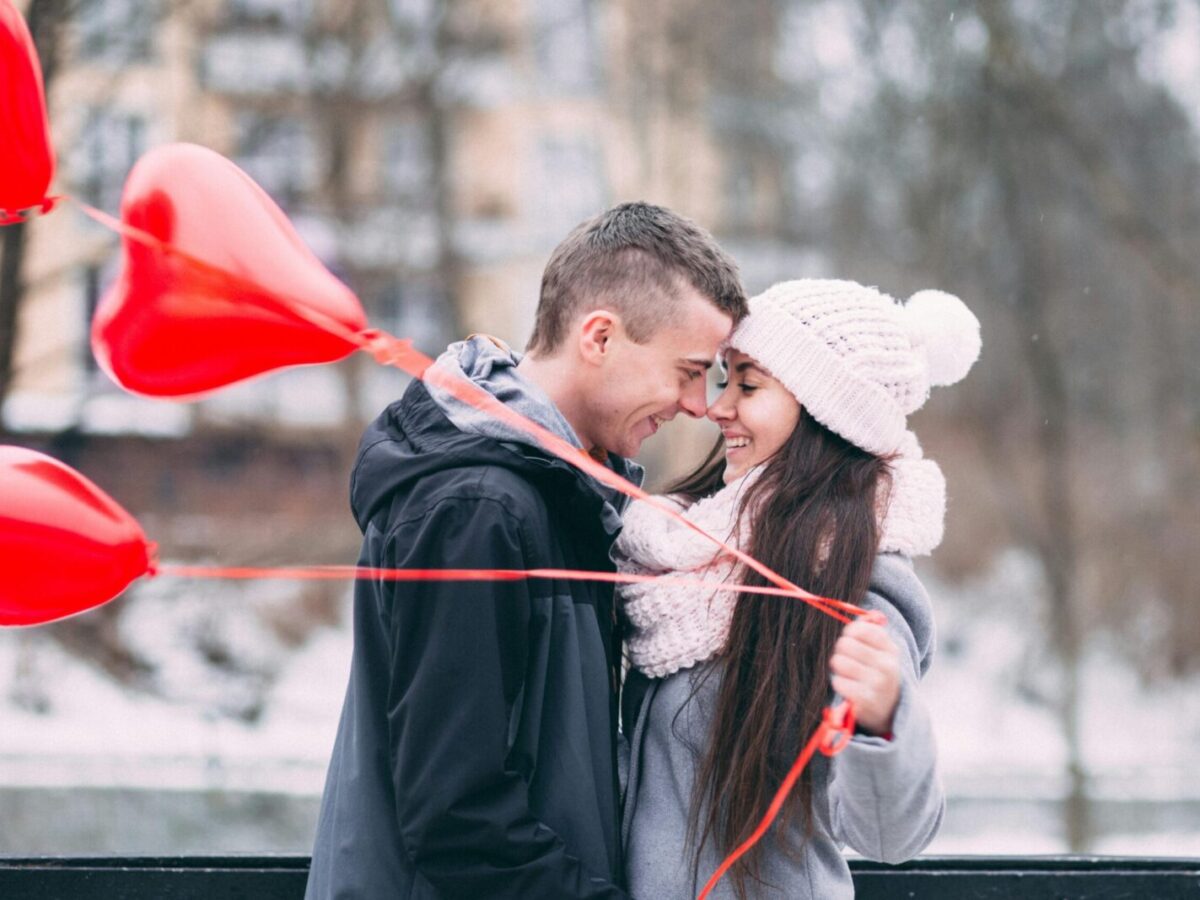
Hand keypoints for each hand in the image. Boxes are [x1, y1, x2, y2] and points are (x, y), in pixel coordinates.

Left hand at [829, 618, 900, 736]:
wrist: (891, 711)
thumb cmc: (881, 674)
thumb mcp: (884, 652)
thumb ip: (872, 630)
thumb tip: (860, 614)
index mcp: (891, 650)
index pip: (860, 628)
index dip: (850, 633)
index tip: (852, 640)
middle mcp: (887, 666)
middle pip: (845, 644)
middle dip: (841, 650)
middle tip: (847, 658)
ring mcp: (877, 684)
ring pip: (839, 661)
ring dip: (838, 666)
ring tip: (847, 672)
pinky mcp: (865, 701)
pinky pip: (838, 682)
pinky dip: (839, 683)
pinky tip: (849, 687)